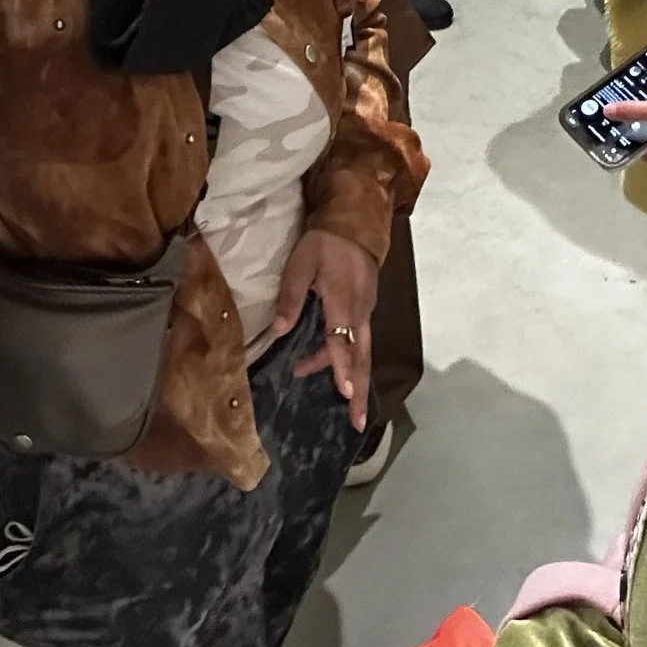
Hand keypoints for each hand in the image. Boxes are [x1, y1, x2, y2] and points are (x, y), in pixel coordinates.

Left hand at [276, 230, 379, 430]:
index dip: (342, 368)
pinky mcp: (365, 307)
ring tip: (341, 398)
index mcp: (342, 302)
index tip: (347, 394)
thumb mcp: (300, 264)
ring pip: (362, 351)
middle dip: (360, 391)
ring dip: (354, 377)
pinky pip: (359, 339)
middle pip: (362, 358)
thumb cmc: (324, 243)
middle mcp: (359, 312)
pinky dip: (350, 357)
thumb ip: (290, 297)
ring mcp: (366, 310)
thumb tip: (280, 330)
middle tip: (359, 422)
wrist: (354, 223)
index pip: (342, 342)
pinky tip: (330, 361)